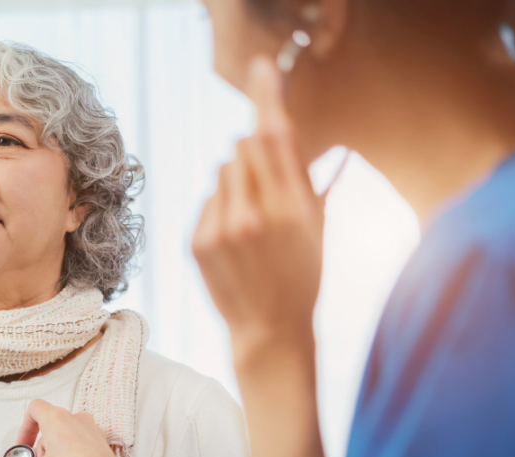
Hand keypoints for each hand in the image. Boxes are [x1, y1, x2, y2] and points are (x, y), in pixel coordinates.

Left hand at [192, 57, 322, 359]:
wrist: (268, 330)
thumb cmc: (302, 276)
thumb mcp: (317, 227)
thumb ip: (307, 179)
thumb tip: (294, 134)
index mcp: (293, 208)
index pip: (274, 135)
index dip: (266, 97)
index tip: (261, 68)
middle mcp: (254, 215)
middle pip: (243, 147)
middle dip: (254, 155)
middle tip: (266, 188)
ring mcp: (222, 229)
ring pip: (222, 171)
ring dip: (236, 183)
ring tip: (251, 222)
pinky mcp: (198, 241)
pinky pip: (207, 197)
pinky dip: (219, 206)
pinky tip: (233, 238)